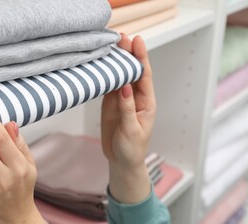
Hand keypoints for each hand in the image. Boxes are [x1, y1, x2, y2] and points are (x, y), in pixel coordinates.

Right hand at [101, 34, 155, 203]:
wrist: (121, 161)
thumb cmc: (132, 149)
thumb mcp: (132, 130)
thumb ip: (128, 108)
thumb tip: (125, 86)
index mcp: (146, 103)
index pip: (144, 76)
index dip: (141, 58)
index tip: (137, 42)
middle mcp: (135, 98)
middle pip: (132, 72)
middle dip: (128, 55)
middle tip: (121, 38)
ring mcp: (121, 100)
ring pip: (119, 77)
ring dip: (115, 63)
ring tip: (110, 46)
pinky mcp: (110, 105)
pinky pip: (108, 87)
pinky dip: (105, 76)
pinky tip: (101, 65)